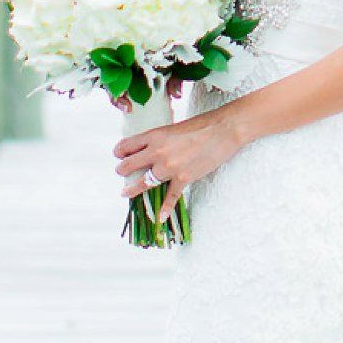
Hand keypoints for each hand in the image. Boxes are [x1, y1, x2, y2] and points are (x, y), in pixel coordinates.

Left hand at [111, 104, 238, 225]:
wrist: (224, 130)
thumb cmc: (203, 124)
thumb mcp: (174, 127)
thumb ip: (161, 138)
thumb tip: (153, 147)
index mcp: (155, 135)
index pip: (127, 145)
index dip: (120, 151)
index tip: (118, 155)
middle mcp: (158, 152)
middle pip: (130, 165)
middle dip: (122, 170)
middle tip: (121, 173)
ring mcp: (170, 167)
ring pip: (144, 183)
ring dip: (132, 189)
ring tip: (126, 192)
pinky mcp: (184, 179)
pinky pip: (170, 197)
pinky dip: (165, 209)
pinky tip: (159, 217)